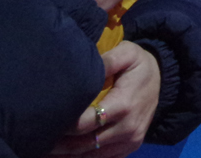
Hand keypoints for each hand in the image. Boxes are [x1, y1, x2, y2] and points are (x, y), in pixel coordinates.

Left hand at [48, 42, 160, 157]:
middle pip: (85, 144)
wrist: (164, 80)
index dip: (65, 124)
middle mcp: (128, 128)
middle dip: (59, 144)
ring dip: (67, 155)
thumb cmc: (140, 65)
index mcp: (124, 105)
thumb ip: (107, 60)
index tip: (47, 118)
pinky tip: (63, 154)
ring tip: (44, 148)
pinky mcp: (129, 148)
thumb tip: (84, 67)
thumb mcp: (128, 52)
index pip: (86, 123)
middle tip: (36, 139)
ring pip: (91, 156)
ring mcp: (130, 141)